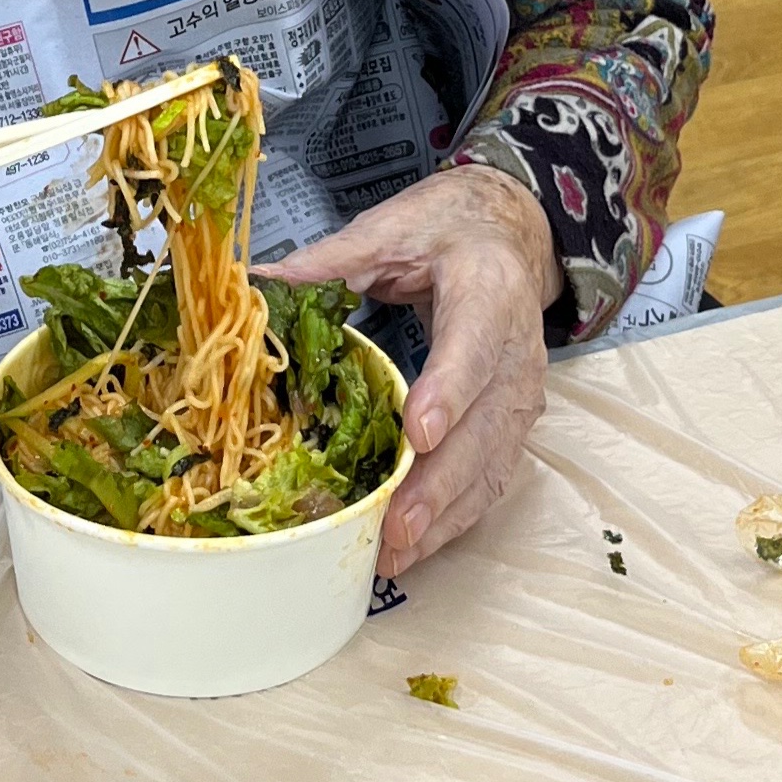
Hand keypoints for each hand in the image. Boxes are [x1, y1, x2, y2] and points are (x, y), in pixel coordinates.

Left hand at [258, 165, 557, 576]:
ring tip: (395, 553)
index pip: (473, 345)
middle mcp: (516, 349)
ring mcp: (521, 392)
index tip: (417, 434)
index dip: (448, 392)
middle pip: (486, 426)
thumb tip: (259, 284)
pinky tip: (415, 547)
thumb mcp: (393, 228)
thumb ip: (333, 260)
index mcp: (488, 290)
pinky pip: (491, 476)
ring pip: (491, 463)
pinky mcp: (514, 420)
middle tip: (396, 526)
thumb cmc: (448, 228)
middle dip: (440, 482)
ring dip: (446, 514)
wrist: (508, 232)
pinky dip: (456, 516)